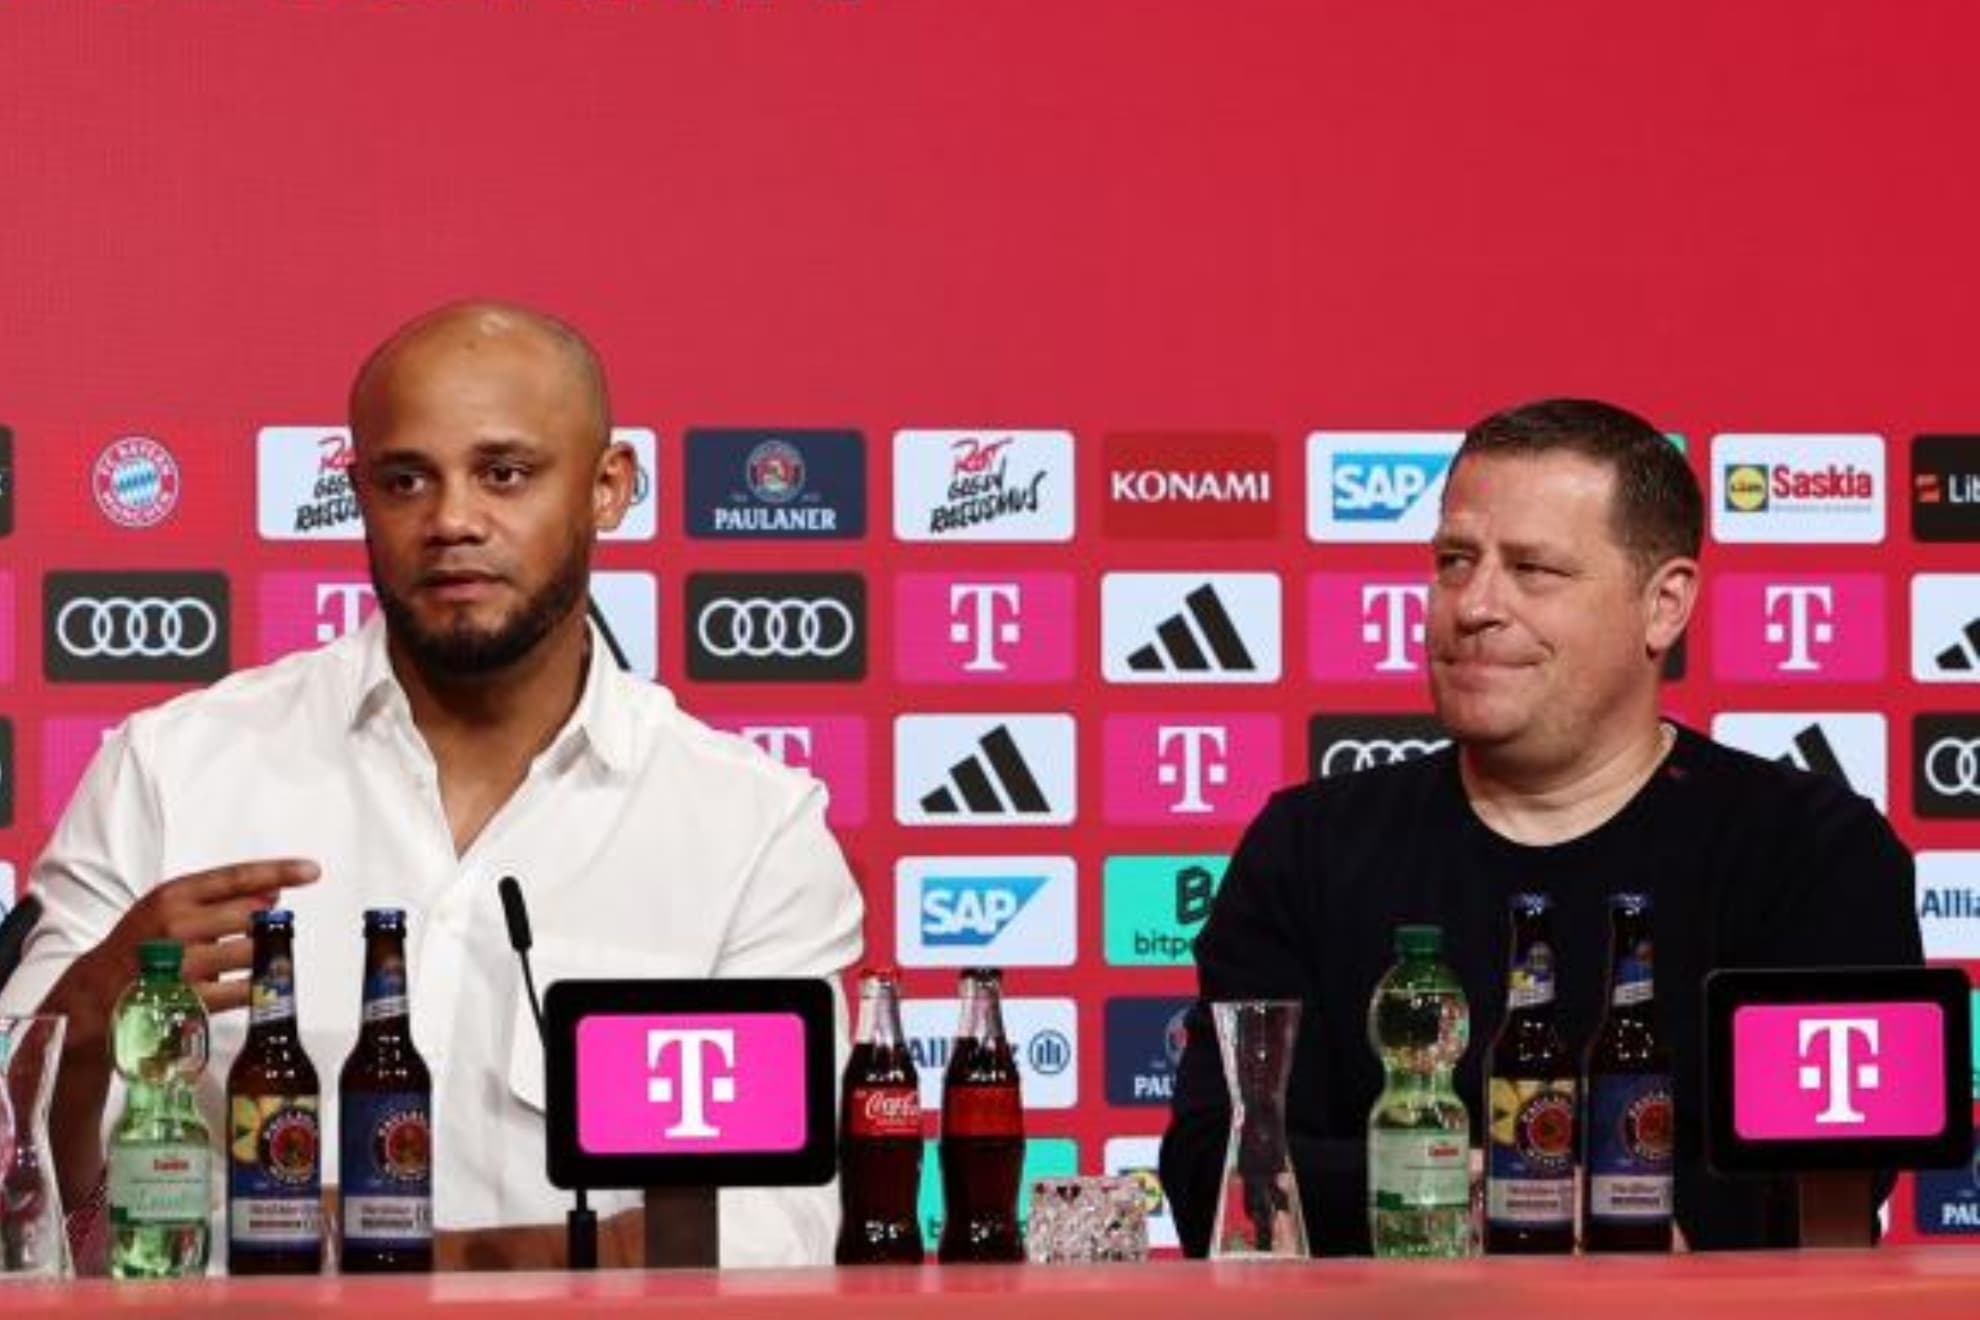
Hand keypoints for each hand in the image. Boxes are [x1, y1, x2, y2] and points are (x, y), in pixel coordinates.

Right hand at [57, 859, 320, 1041]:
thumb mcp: (169, 909)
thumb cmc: (142, 945)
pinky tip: (249, 986)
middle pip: (251, 916)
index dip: (279, 872)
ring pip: (252, 952)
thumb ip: (218, 898)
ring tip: (250, 961)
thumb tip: (274, 892)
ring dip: (262, 957)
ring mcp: (182, 964)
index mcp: (173, 896)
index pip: (236, 877)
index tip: (312, 871)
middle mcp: (176, 925)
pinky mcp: (190, 1000)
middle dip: (266, 924)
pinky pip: (246, 989)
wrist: (97, 995)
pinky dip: (256, 987)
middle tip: (263, 932)